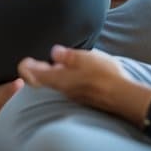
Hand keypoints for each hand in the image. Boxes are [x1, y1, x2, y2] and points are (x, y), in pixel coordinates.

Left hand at [18, 45, 137, 115]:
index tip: (26, 60)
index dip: (27, 67)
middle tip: (34, 61)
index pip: (33, 76)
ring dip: (51, 74)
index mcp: (60, 80)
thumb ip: (67, 56)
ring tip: (52, 64)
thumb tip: (54, 52)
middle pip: (44, 81)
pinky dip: (63, 79)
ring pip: (56, 84)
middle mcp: (63, 90)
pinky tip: (70, 72)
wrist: (124, 96)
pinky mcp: (83, 97)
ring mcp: (73, 96)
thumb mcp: (85, 58)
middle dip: (38, 70)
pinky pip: (67, 87)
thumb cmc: (104, 76)